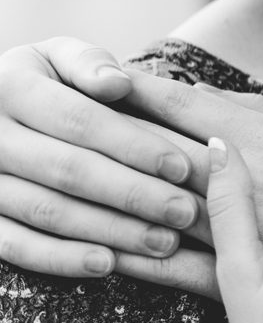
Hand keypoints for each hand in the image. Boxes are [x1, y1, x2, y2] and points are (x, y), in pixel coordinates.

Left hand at [0, 37, 262, 299]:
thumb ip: (253, 110)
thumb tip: (192, 88)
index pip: (183, 107)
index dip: (136, 91)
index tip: (98, 79)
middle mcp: (250, 183)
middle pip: (159, 154)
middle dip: (110, 134)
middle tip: (66, 119)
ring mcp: (245, 234)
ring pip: (160, 210)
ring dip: (111, 197)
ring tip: (67, 186)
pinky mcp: (245, 280)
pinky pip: (178, 272)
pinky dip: (138, 262)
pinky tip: (105, 255)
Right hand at [0, 39, 201, 276]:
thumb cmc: (42, 82)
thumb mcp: (56, 57)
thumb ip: (88, 63)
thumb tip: (119, 82)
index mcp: (8, 85)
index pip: (80, 120)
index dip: (135, 145)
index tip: (183, 167)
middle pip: (69, 170)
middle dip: (134, 194)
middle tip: (186, 213)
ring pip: (46, 211)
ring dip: (110, 231)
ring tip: (165, 242)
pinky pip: (12, 245)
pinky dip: (60, 259)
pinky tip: (109, 264)